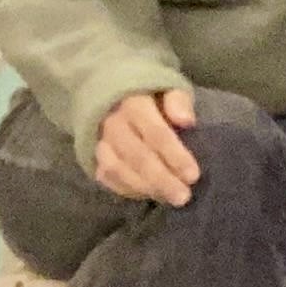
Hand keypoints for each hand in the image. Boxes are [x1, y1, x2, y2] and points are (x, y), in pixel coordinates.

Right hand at [90, 88, 200, 205]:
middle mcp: (113, 124)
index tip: (193, 176)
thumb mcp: (169, 87)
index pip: (156, 133)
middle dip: (161, 180)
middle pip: (137, 157)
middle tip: (183, 197)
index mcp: (134, 104)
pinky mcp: (92, 155)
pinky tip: (149, 195)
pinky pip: (106, 177)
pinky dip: (127, 189)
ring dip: (144, 187)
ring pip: (118, 170)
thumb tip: (187, 121)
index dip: (175, 156)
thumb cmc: (150, 95)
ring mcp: (99, 141)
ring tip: (168, 198)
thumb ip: (178, 102)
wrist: (110, 94)